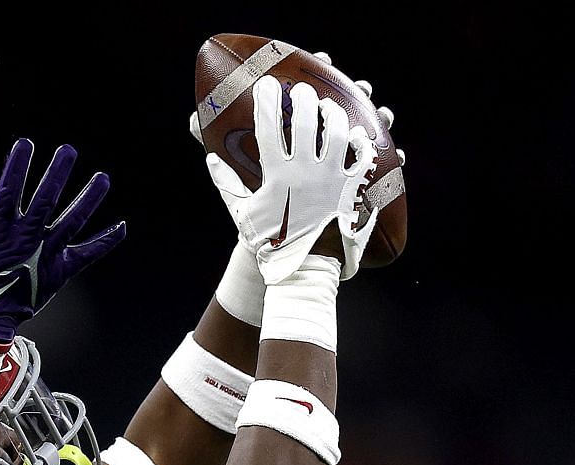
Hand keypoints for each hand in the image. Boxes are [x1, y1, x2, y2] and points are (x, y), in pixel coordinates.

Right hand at [0, 139, 125, 345]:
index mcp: (0, 227)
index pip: (10, 189)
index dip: (18, 166)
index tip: (26, 143)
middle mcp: (26, 237)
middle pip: (46, 199)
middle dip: (58, 173)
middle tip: (69, 150)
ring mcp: (46, 253)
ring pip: (72, 222)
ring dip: (88, 199)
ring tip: (103, 178)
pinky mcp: (59, 270)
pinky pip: (87, 254)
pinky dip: (105, 242)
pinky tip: (121, 227)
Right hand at [204, 78, 375, 285]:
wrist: (302, 271)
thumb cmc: (270, 244)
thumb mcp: (242, 214)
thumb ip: (226, 185)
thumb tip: (211, 159)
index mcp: (276, 176)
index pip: (267, 127)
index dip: (266, 101)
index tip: (265, 84)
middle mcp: (305, 173)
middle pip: (306, 120)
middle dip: (304, 98)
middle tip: (302, 91)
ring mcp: (332, 180)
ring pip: (337, 132)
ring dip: (334, 113)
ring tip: (328, 106)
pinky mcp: (351, 190)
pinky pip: (363, 158)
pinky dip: (362, 143)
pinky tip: (356, 134)